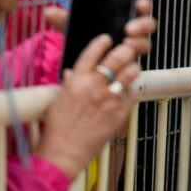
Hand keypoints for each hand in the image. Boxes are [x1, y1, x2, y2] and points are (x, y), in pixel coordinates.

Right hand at [35, 0, 157, 178]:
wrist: (63, 152)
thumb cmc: (57, 127)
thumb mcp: (59, 99)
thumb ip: (69, 83)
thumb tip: (72, 73)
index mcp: (77, 79)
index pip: (93, 51)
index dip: (102, 42)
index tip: (107, 39)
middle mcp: (94, 85)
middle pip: (117, 57)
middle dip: (125, 50)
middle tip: (127, 50)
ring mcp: (109, 99)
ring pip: (130, 73)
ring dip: (133, 68)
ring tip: (133, 68)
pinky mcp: (119, 113)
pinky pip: (132, 95)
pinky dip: (132, 90)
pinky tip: (129, 90)